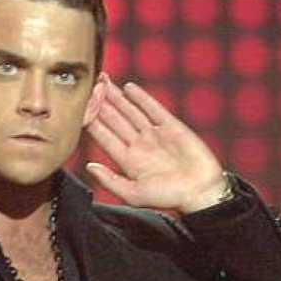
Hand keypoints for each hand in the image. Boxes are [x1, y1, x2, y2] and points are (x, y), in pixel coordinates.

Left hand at [85, 81, 226, 214]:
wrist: (201, 193)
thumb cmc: (168, 198)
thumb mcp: (133, 194)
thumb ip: (110, 181)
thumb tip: (89, 167)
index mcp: (127, 160)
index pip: (104, 136)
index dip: (92, 122)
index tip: (79, 108)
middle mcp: (138, 145)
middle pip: (114, 120)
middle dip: (101, 103)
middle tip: (89, 86)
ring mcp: (154, 135)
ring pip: (130, 111)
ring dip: (117, 97)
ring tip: (103, 82)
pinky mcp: (172, 127)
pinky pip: (153, 109)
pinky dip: (141, 98)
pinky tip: (129, 88)